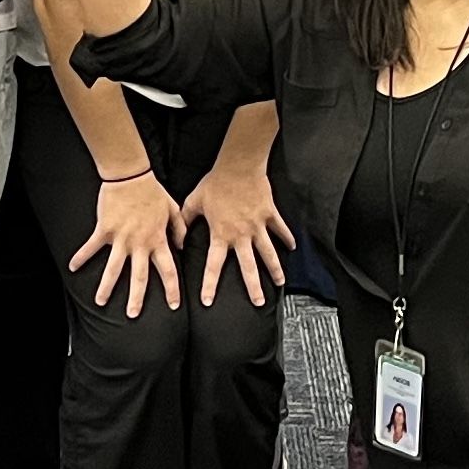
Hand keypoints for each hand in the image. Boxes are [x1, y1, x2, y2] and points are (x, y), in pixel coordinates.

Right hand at [78, 169, 185, 316]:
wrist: (130, 175)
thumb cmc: (152, 191)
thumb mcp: (172, 209)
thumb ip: (179, 229)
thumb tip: (181, 247)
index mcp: (157, 240)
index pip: (168, 270)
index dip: (172, 289)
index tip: (174, 305)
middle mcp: (139, 244)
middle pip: (139, 277)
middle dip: (136, 298)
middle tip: (132, 315)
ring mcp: (120, 239)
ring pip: (113, 269)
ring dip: (106, 287)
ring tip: (100, 302)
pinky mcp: (104, 230)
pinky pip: (91, 247)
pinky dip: (81, 257)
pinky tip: (72, 268)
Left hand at [182, 159, 289, 306]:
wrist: (238, 166)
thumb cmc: (215, 183)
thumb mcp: (194, 201)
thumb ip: (185, 221)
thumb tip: (176, 237)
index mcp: (221, 234)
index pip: (214, 265)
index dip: (210, 284)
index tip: (208, 301)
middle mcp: (241, 234)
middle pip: (248, 266)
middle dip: (253, 286)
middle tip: (257, 302)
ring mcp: (258, 225)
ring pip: (269, 252)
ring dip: (275, 268)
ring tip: (281, 283)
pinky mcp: (269, 214)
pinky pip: (280, 229)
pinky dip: (287, 238)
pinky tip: (292, 247)